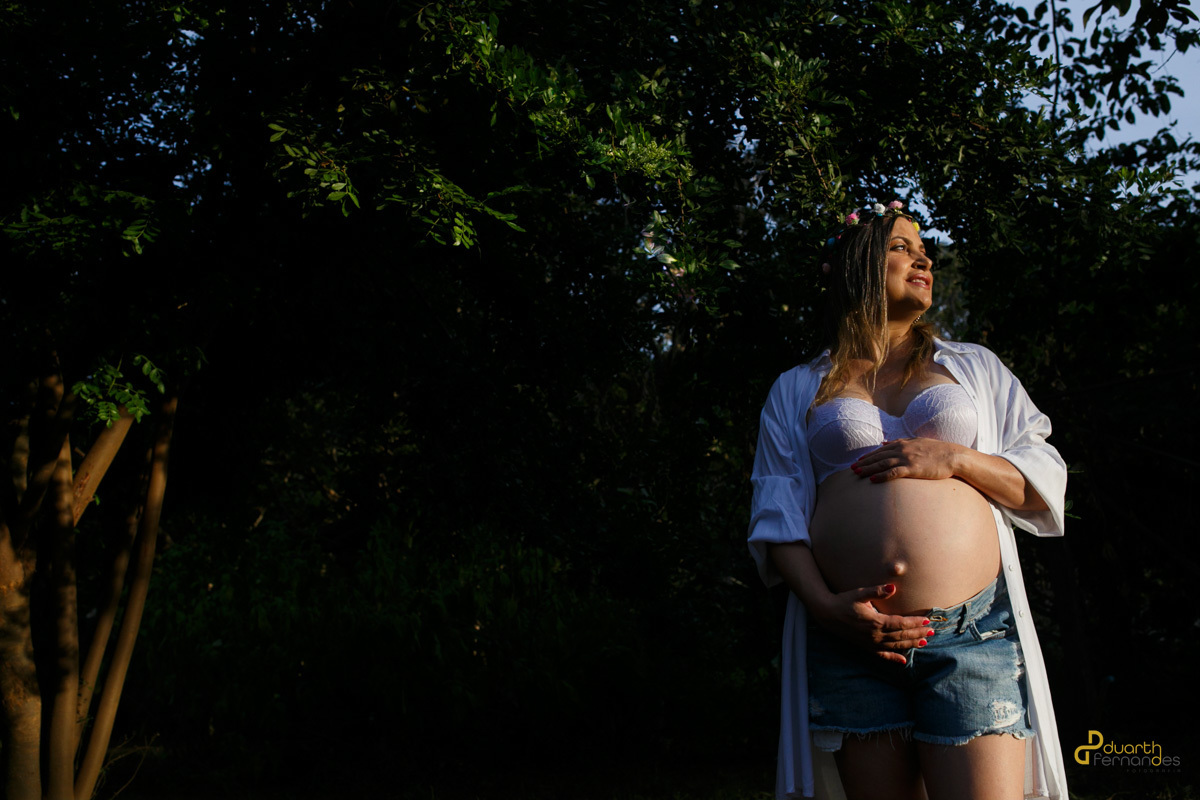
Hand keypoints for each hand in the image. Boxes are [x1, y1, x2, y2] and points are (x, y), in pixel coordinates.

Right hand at [810, 583, 933, 664]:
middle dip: (918, 634)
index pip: (901, 623)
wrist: (827, 614)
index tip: (927, 621)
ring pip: (896, 646)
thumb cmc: (844, 601)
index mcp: (876, 622)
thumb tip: (892, 587)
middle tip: (932, 632)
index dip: (915, 623)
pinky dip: (894, 658)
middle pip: (901, 636)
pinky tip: (903, 661)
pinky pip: (882, 655)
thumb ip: (877, 591)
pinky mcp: (866, 647)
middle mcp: (875, 635)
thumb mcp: (859, 593)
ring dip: (911, 644)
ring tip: (924, 643)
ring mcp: (871, 643)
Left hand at [851, 437, 962, 482]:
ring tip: (857, 473)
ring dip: (868, 468)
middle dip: (864, 462)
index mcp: (903, 443)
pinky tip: (872, 480)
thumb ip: (901, 442)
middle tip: (852, 468)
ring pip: (882, 464)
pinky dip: (881, 476)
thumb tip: (885, 441)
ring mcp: (907, 458)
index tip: (859, 460)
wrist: (953, 456)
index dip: (869, 455)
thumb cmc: (938, 451)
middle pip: (878, 456)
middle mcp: (902, 449)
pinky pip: (893, 473)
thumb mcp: (917, 442)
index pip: (881, 449)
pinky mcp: (912, 468)